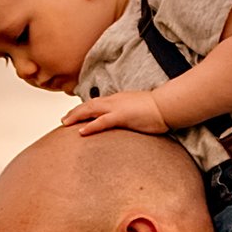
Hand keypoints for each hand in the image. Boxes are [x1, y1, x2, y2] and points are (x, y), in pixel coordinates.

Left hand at [58, 89, 172, 135]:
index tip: (76, 115)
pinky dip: (90, 126)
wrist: (167, 105)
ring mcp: (117, 108)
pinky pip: (102, 121)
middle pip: (89, 104)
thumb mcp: (140, 110)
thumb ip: (131, 114)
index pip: (97, 103)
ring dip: (76, 116)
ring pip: (91, 110)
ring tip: (65, 124)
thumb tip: (128, 120)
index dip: (84, 108)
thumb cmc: (158, 109)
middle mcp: (115, 101)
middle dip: (75, 112)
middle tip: (64, 120)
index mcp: (119, 99)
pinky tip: (80, 132)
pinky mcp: (122, 116)